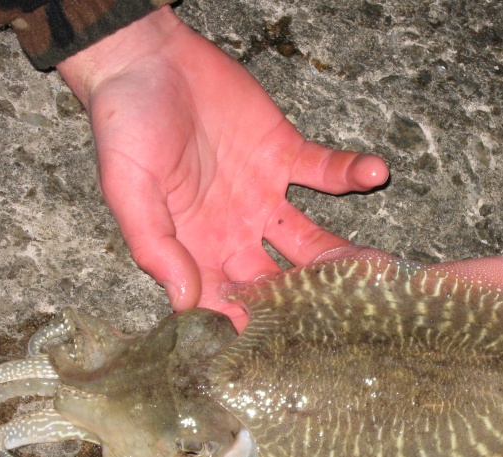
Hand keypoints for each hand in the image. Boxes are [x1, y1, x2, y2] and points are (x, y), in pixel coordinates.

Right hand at [57, 7, 387, 327]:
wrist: (146, 61)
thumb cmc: (125, 130)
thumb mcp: (129, 192)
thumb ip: (156, 246)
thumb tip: (184, 302)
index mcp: (197, 250)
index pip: (231, 304)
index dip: (258, 326)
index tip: (292, 348)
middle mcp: (235, 234)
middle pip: (281, 280)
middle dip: (314, 300)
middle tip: (352, 314)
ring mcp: (264, 196)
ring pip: (311, 239)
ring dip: (342, 252)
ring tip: (378, 263)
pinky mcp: (284, 154)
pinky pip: (323, 171)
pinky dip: (350, 173)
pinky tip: (375, 172)